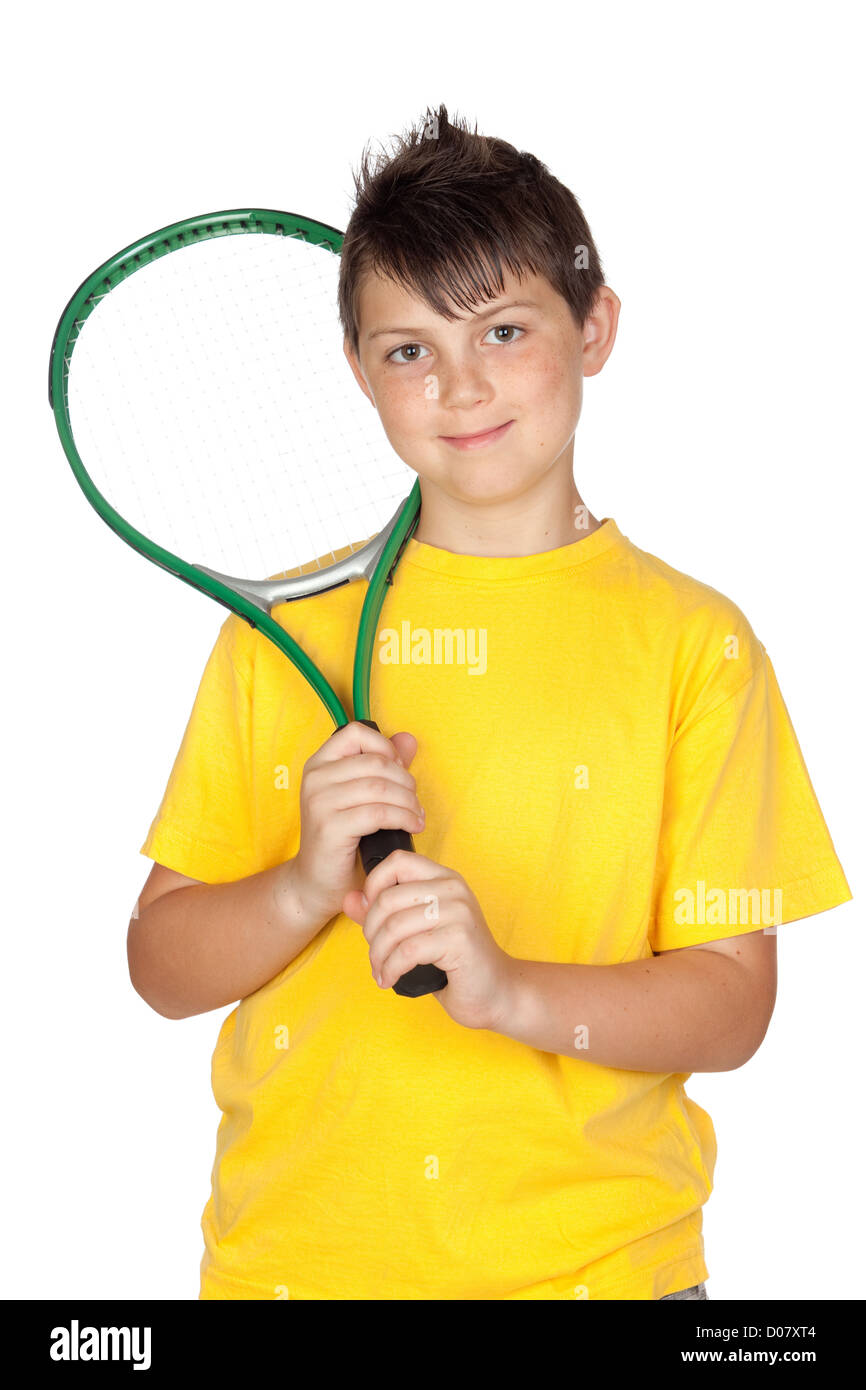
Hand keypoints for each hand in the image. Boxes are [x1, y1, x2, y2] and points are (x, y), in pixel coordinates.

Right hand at [291, 722, 423, 926]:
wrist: (317, 882)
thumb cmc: (343, 839)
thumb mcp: (364, 797)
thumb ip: (385, 766)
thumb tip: (408, 739)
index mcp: (319, 764)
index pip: (356, 733)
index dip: (385, 747)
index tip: (400, 770)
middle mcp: (315, 778)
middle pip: (375, 762)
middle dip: (405, 781)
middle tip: (415, 801)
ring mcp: (319, 802)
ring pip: (380, 787)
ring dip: (409, 802)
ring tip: (417, 815)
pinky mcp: (330, 827)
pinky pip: (378, 813)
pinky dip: (403, 818)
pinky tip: (413, 826)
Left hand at [343, 851, 513, 1030]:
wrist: (496, 991)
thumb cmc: (455, 962)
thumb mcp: (416, 931)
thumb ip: (382, 914)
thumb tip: (348, 899)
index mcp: (444, 878)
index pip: (397, 861)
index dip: (372, 885)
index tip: (369, 915)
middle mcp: (453, 888)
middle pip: (388, 898)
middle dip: (370, 932)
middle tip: (374, 955)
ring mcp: (458, 911)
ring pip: (394, 927)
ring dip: (378, 955)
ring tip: (380, 971)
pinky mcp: (459, 938)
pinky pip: (407, 951)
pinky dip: (391, 968)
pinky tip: (389, 979)